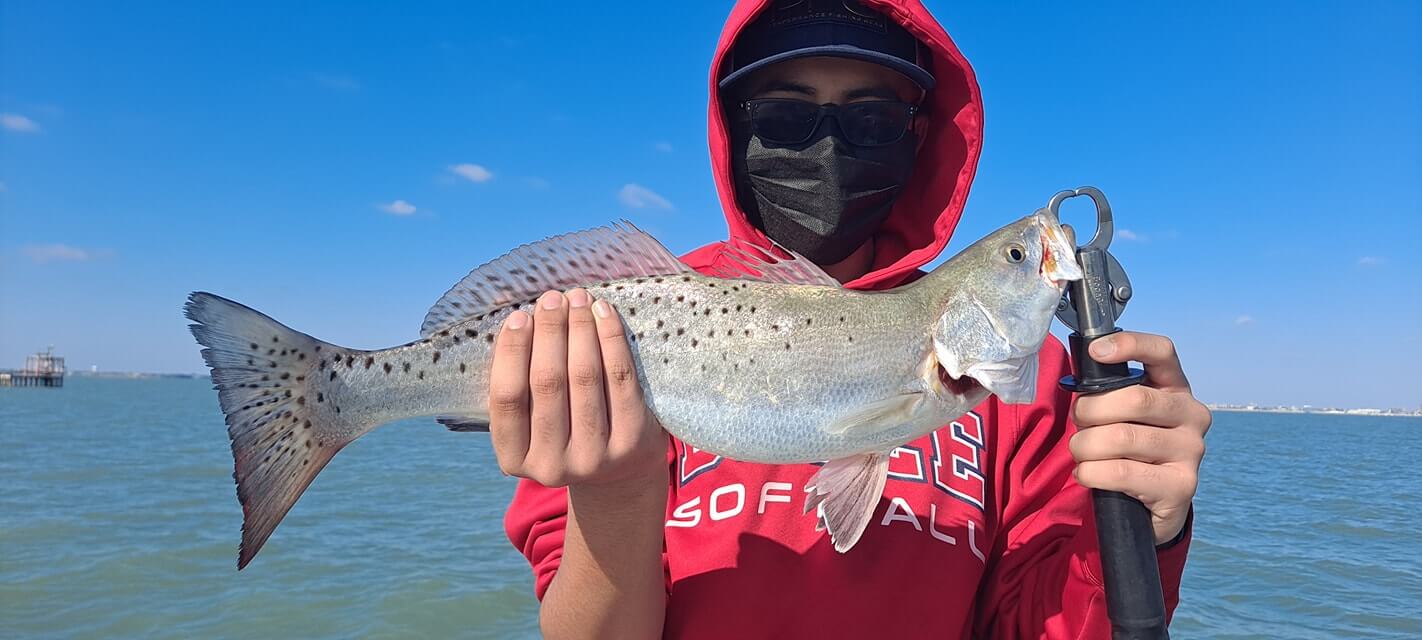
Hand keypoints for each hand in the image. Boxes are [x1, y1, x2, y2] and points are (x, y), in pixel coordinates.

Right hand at [488, 288, 667, 491]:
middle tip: (552, 298)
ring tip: (577, 299)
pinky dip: (611, 339)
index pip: (508, 398)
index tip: (519, 316)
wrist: (619, 473)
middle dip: (549, 331)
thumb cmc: (565, 431)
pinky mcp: (630, 441)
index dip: (512, 352)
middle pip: (548, 382)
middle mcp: (552, 465)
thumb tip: (513, 315)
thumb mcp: (532, 421)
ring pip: (584, 376)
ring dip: (580, 329)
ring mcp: (594, 456)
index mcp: (514, 459)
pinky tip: (604, 315)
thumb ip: (518, 378)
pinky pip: (620, 378)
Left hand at [1068, 331, 1209, 544]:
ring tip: (1081, 454)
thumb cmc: (1127, 450)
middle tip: (1077, 425)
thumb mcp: (1122, 415)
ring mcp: (1192, 451)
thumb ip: (1109, 393)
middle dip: (1089, 411)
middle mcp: (1192, 415)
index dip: (1130, 345)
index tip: (1095, 352)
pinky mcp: (1181, 486)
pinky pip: (1120, 472)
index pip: (1162, 352)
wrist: (1150, 506)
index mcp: (1176, 388)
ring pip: (1121, 437)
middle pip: (1134, 398)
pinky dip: (1090, 472)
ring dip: (1085, 446)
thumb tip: (1082, 378)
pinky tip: (1086, 475)